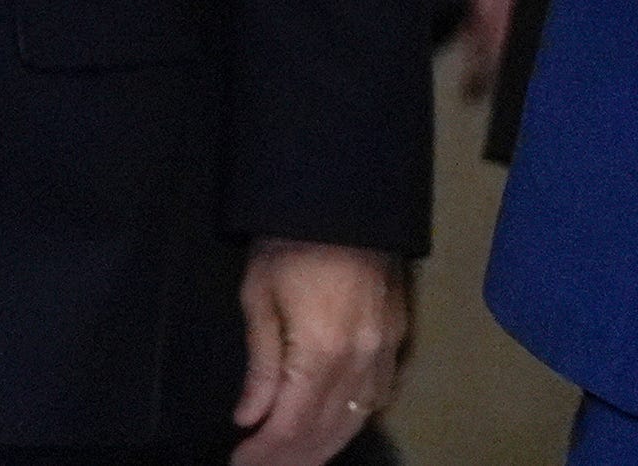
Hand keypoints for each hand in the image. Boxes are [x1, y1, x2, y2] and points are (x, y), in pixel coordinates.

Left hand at [233, 239, 407, 465]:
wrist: (343, 197)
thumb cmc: (290, 241)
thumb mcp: (259, 296)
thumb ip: (260, 363)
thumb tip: (250, 417)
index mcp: (321, 350)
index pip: (292, 423)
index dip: (266, 452)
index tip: (240, 461)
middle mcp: (359, 358)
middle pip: (326, 429)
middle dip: (291, 458)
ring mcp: (384, 348)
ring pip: (357, 417)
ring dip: (325, 446)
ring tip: (294, 460)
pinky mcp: (397, 333)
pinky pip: (380, 392)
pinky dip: (357, 418)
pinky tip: (338, 426)